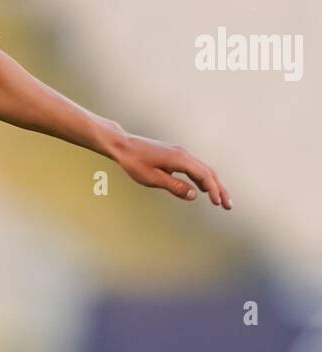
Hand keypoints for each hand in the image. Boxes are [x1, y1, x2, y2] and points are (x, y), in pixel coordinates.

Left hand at [113, 133, 231, 208]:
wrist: (124, 146)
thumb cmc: (135, 162)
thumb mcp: (152, 178)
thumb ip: (174, 186)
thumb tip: (194, 195)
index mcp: (179, 159)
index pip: (203, 175)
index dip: (213, 190)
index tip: (218, 203)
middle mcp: (183, 154)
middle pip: (208, 172)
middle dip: (219, 189)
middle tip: (228, 206)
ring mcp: (181, 154)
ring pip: (203, 169)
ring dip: (212, 184)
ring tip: (220, 200)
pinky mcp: (176, 156)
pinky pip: (194, 168)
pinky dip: (202, 179)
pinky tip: (203, 190)